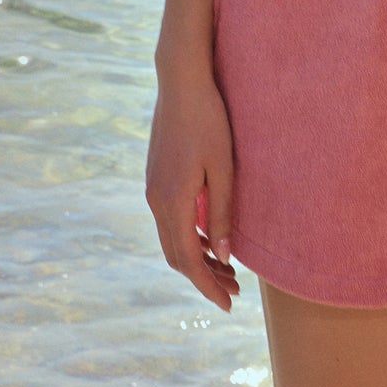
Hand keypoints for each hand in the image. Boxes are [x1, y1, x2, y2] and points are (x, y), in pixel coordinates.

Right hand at [145, 72, 240, 310]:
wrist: (181, 82)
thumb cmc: (209, 120)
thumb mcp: (223, 168)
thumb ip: (221, 213)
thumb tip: (224, 257)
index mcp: (172, 201)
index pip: (188, 259)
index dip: (207, 285)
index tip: (227, 304)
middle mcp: (156, 200)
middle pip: (176, 255)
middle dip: (203, 277)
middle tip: (234, 291)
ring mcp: (153, 189)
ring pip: (171, 239)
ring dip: (196, 258)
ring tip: (227, 269)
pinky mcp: (156, 178)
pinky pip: (170, 220)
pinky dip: (188, 237)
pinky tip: (210, 238)